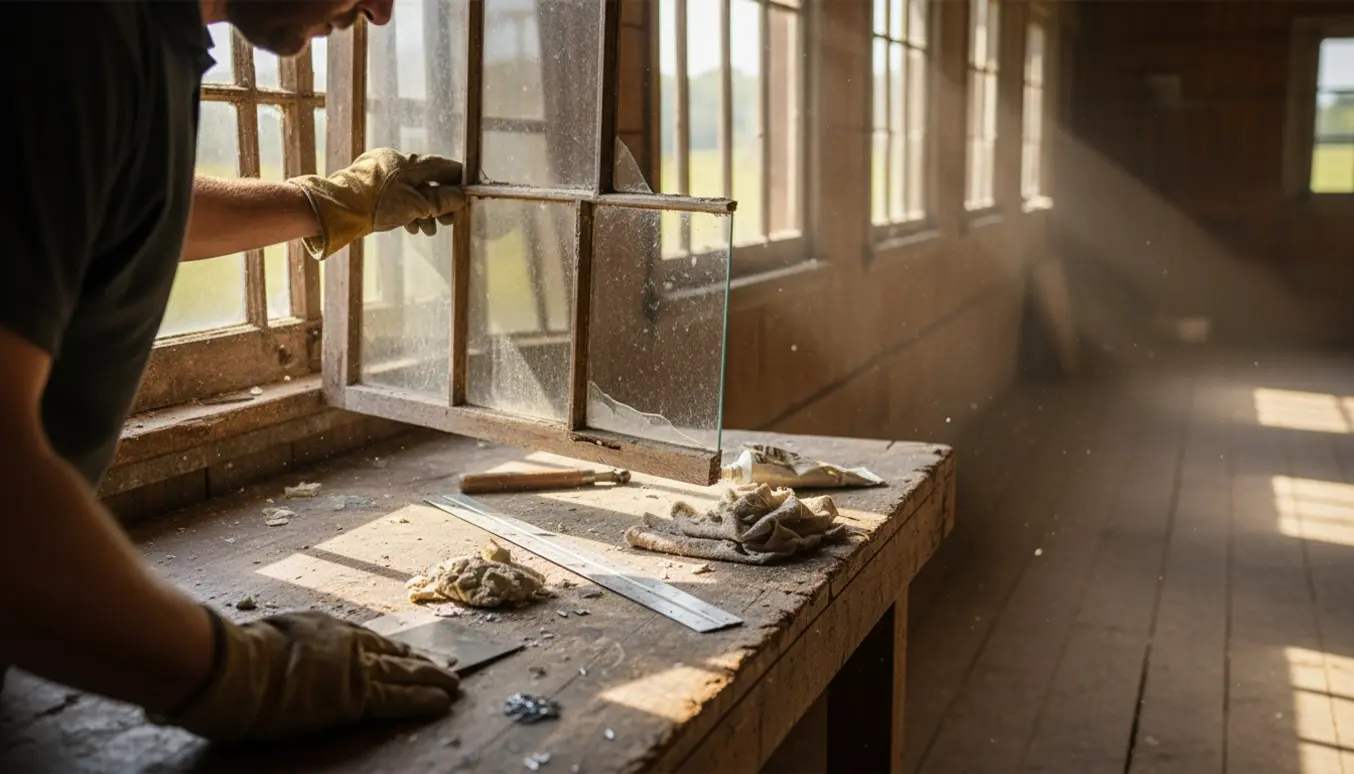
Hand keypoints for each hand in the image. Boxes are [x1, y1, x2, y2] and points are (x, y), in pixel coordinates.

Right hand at [152, 608, 459, 741]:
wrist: (237, 666)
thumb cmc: (243, 651)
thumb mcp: (276, 631)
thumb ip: (297, 640)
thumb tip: (293, 649)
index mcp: (329, 627)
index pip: (373, 641)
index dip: (397, 650)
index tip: (415, 653)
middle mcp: (350, 644)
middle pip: (396, 655)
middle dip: (424, 662)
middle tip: (449, 665)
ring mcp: (355, 669)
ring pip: (405, 674)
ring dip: (433, 679)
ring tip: (455, 684)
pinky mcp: (356, 697)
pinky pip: (397, 698)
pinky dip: (423, 699)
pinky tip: (442, 700)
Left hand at [288, 148, 466, 258]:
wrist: (337, 209)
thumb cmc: (378, 204)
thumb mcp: (416, 205)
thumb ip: (441, 201)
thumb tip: (461, 197)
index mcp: (411, 162)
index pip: (445, 167)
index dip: (458, 184)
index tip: (465, 200)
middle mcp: (397, 162)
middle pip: (428, 181)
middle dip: (439, 204)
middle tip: (446, 223)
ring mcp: (382, 173)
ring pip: (412, 191)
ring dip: (423, 211)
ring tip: (426, 230)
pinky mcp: (371, 186)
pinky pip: (397, 196)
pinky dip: (407, 210)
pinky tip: (410, 226)